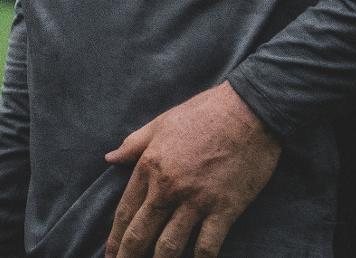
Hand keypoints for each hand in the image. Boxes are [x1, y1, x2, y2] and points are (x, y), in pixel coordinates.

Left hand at [104, 82, 281, 257]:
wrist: (247, 112)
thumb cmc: (202, 114)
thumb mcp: (159, 124)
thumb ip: (133, 145)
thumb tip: (109, 159)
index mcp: (150, 165)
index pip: (126, 209)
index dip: (115, 234)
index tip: (109, 251)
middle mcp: (169, 187)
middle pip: (142, 231)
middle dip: (128, 254)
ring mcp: (197, 200)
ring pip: (170, 244)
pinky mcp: (225, 209)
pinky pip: (208, 244)